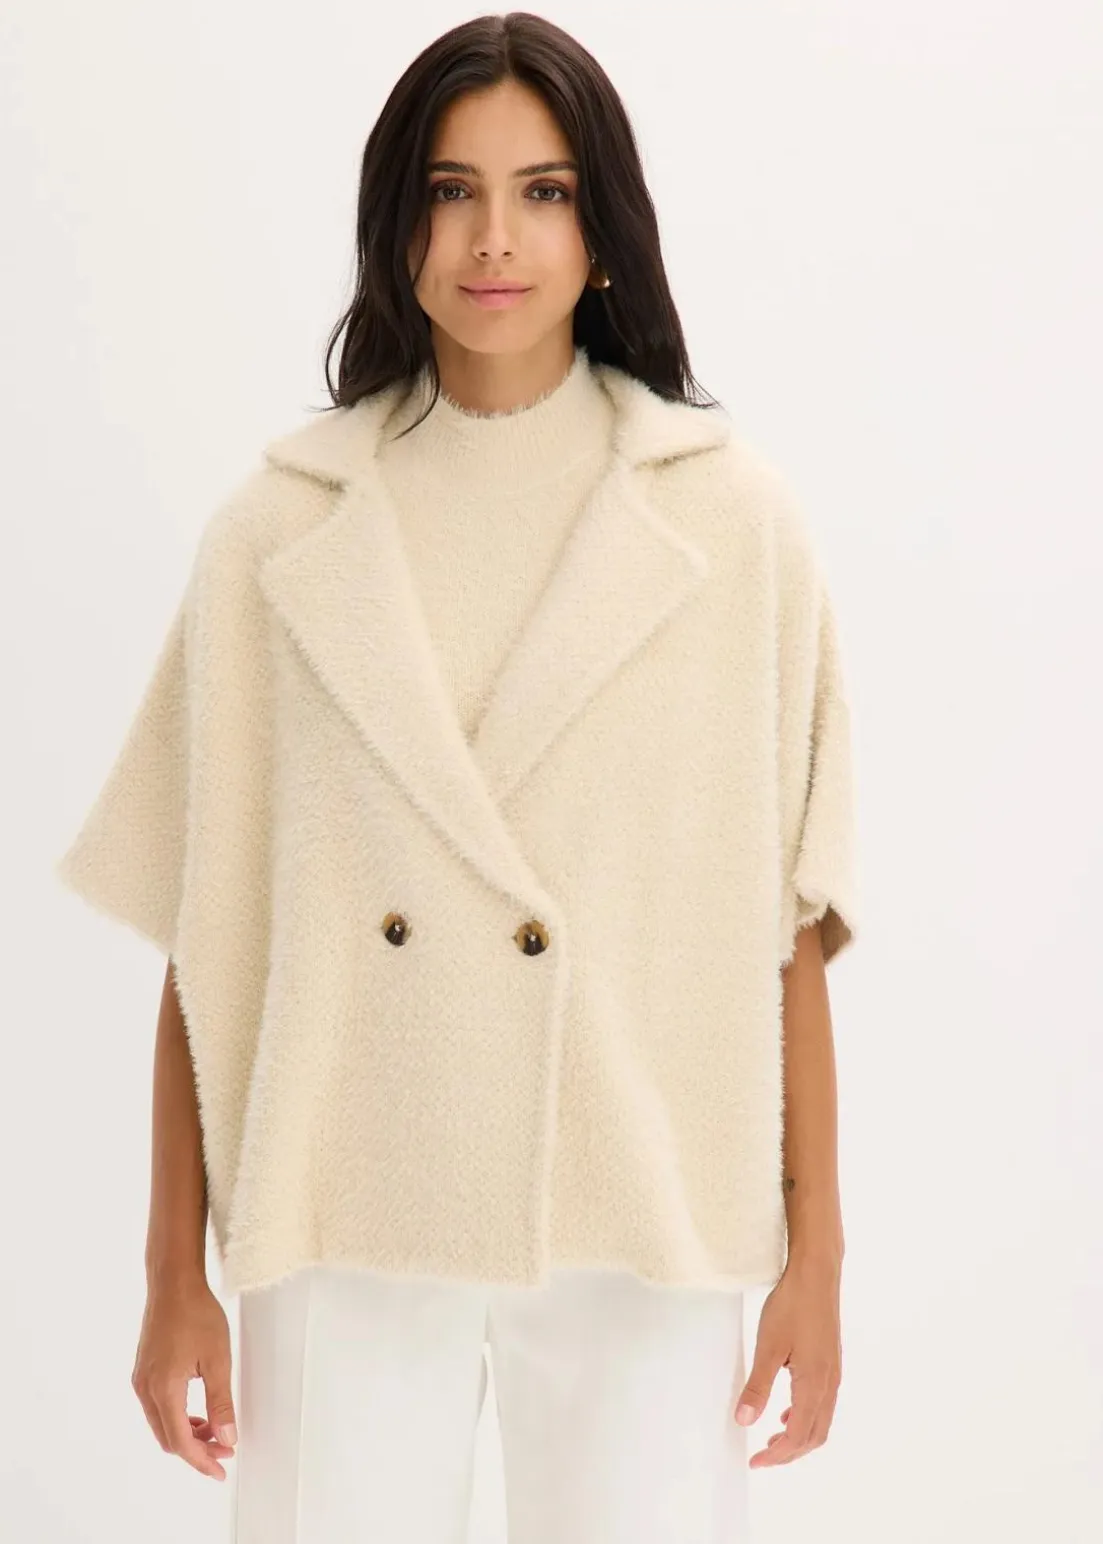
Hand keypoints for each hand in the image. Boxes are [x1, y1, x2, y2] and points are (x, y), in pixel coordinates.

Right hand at [131, 1273, 237, 1480]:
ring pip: (161, 1424)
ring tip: (215, 1432)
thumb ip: (221, 1402)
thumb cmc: (197, 1314)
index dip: (201, 1460)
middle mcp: (145, 1389)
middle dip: (196, 1450)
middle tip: (224, 1450)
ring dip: (187, 1435)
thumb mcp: (217, 1359)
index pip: (181, 1441)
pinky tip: (198, 1413)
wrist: (173, 1282)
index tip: (221, 1469)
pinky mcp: (143, 1371)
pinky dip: (177, 1418)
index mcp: (163, 1389)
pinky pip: (157, 1408)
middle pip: (168, 1438)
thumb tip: (227, 1437)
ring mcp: (141, 1380)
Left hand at [732, 1253, 841, 1466]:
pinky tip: (786, 1410)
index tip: (755, 1461)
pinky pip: (822, 1403)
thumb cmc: (792, 1306)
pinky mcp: (830, 1362)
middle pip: (814, 1435)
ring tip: (773, 1439)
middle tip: (763, 1457)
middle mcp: (829, 1384)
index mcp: (814, 1384)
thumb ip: (757, 1386)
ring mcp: (833, 1373)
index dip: (777, 1454)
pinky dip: (806, 1417)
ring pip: (821, 1421)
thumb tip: (744, 1420)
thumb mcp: (768, 1346)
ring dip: (798, 1436)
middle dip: (789, 1452)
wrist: (816, 1275)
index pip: (797, 1434)